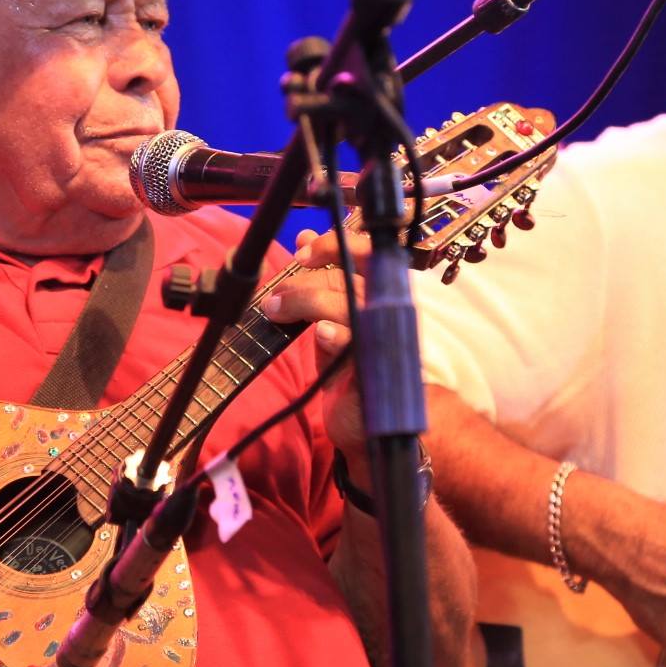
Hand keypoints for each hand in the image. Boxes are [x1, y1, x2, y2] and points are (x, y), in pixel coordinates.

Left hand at [262, 230, 365, 463]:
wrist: (365, 428)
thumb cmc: (350, 373)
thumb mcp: (330, 323)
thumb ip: (320, 285)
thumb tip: (304, 239)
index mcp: (381, 298)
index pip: (369, 255)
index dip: (336, 245)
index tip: (301, 249)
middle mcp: (390, 314)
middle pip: (351, 280)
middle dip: (308, 279)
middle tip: (275, 296)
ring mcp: (387, 341)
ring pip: (351, 306)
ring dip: (308, 303)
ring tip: (278, 311)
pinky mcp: (379, 371)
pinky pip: (361, 346)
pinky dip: (339, 335)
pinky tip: (321, 334)